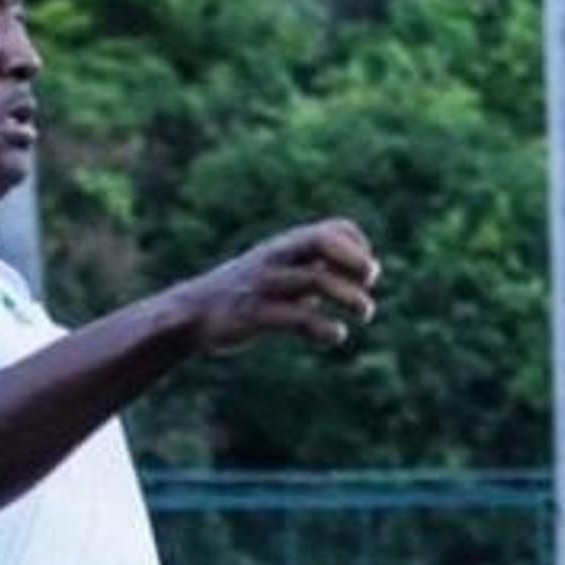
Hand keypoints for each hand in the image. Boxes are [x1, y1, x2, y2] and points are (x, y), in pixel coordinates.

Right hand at [184, 220, 380, 354]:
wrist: (194, 310)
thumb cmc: (251, 290)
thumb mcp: (284, 269)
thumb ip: (318, 264)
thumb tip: (370, 268)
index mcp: (286, 246)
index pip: (333, 228)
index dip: (358, 246)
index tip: (364, 273)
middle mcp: (277, 259)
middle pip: (322, 242)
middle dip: (355, 262)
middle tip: (370, 284)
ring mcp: (264, 286)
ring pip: (315, 280)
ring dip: (350, 298)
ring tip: (365, 313)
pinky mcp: (254, 316)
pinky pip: (296, 319)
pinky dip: (323, 329)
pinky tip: (333, 336)